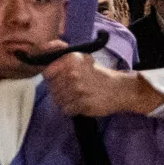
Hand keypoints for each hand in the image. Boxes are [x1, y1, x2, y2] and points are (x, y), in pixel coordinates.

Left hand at [41, 54, 162, 118]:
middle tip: (70, 92)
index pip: (47, 73)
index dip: (51, 79)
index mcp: (71, 60)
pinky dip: (71, 110)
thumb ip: (62, 56)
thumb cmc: (98, 73)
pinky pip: (67, 110)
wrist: (119, 89)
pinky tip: (78, 106)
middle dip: (58, 91)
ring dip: (64, 101)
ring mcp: (78, 89)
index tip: (58, 81)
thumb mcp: (82, 59)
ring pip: (58, 100)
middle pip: (52, 88)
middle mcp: (73, 73)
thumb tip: (43, 54)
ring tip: (75, 98)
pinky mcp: (84, 104)